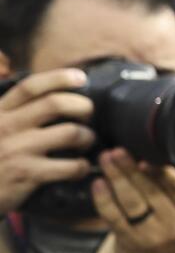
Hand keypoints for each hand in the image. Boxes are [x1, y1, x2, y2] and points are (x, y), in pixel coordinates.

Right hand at [0, 68, 92, 216]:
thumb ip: (16, 113)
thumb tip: (54, 97)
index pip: (30, 87)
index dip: (58, 78)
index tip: (80, 78)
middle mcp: (7, 127)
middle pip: (55, 104)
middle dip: (83, 107)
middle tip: (88, 117)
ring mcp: (17, 150)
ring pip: (70, 133)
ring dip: (87, 137)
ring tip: (86, 143)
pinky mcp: (26, 174)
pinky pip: (69, 166)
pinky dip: (82, 167)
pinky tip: (79, 169)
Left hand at [92, 149, 174, 252]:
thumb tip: (167, 160)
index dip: (158, 168)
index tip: (143, 155)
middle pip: (151, 189)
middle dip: (131, 167)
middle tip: (117, 150)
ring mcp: (152, 235)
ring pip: (132, 200)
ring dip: (117, 176)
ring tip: (107, 158)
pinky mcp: (130, 242)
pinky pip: (114, 217)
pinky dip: (104, 198)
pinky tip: (98, 184)